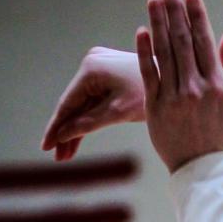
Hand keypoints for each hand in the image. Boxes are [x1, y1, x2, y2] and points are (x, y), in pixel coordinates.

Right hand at [41, 47, 144, 161]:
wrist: (177, 78)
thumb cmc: (151, 95)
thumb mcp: (117, 112)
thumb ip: (87, 124)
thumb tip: (61, 136)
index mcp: (91, 68)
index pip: (67, 103)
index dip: (56, 128)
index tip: (45, 147)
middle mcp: (91, 63)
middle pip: (73, 104)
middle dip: (66, 132)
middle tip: (57, 158)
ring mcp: (99, 68)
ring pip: (83, 105)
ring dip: (75, 128)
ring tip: (66, 156)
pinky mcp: (108, 75)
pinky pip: (93, 101)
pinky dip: (88, 119)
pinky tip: (77, 140)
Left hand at [139, 0, 222, 174]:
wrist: (202, 170)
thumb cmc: (221, 136)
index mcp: (216, 84)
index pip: (204, 42)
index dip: (197, 15)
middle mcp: (195, 87)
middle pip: (182, 40)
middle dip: (176, 10)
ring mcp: (174, 96)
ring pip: (164, 52)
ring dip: (158, 22)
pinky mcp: (155, 106)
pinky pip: (149, 73)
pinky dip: (145, 51)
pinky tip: (142, 30)